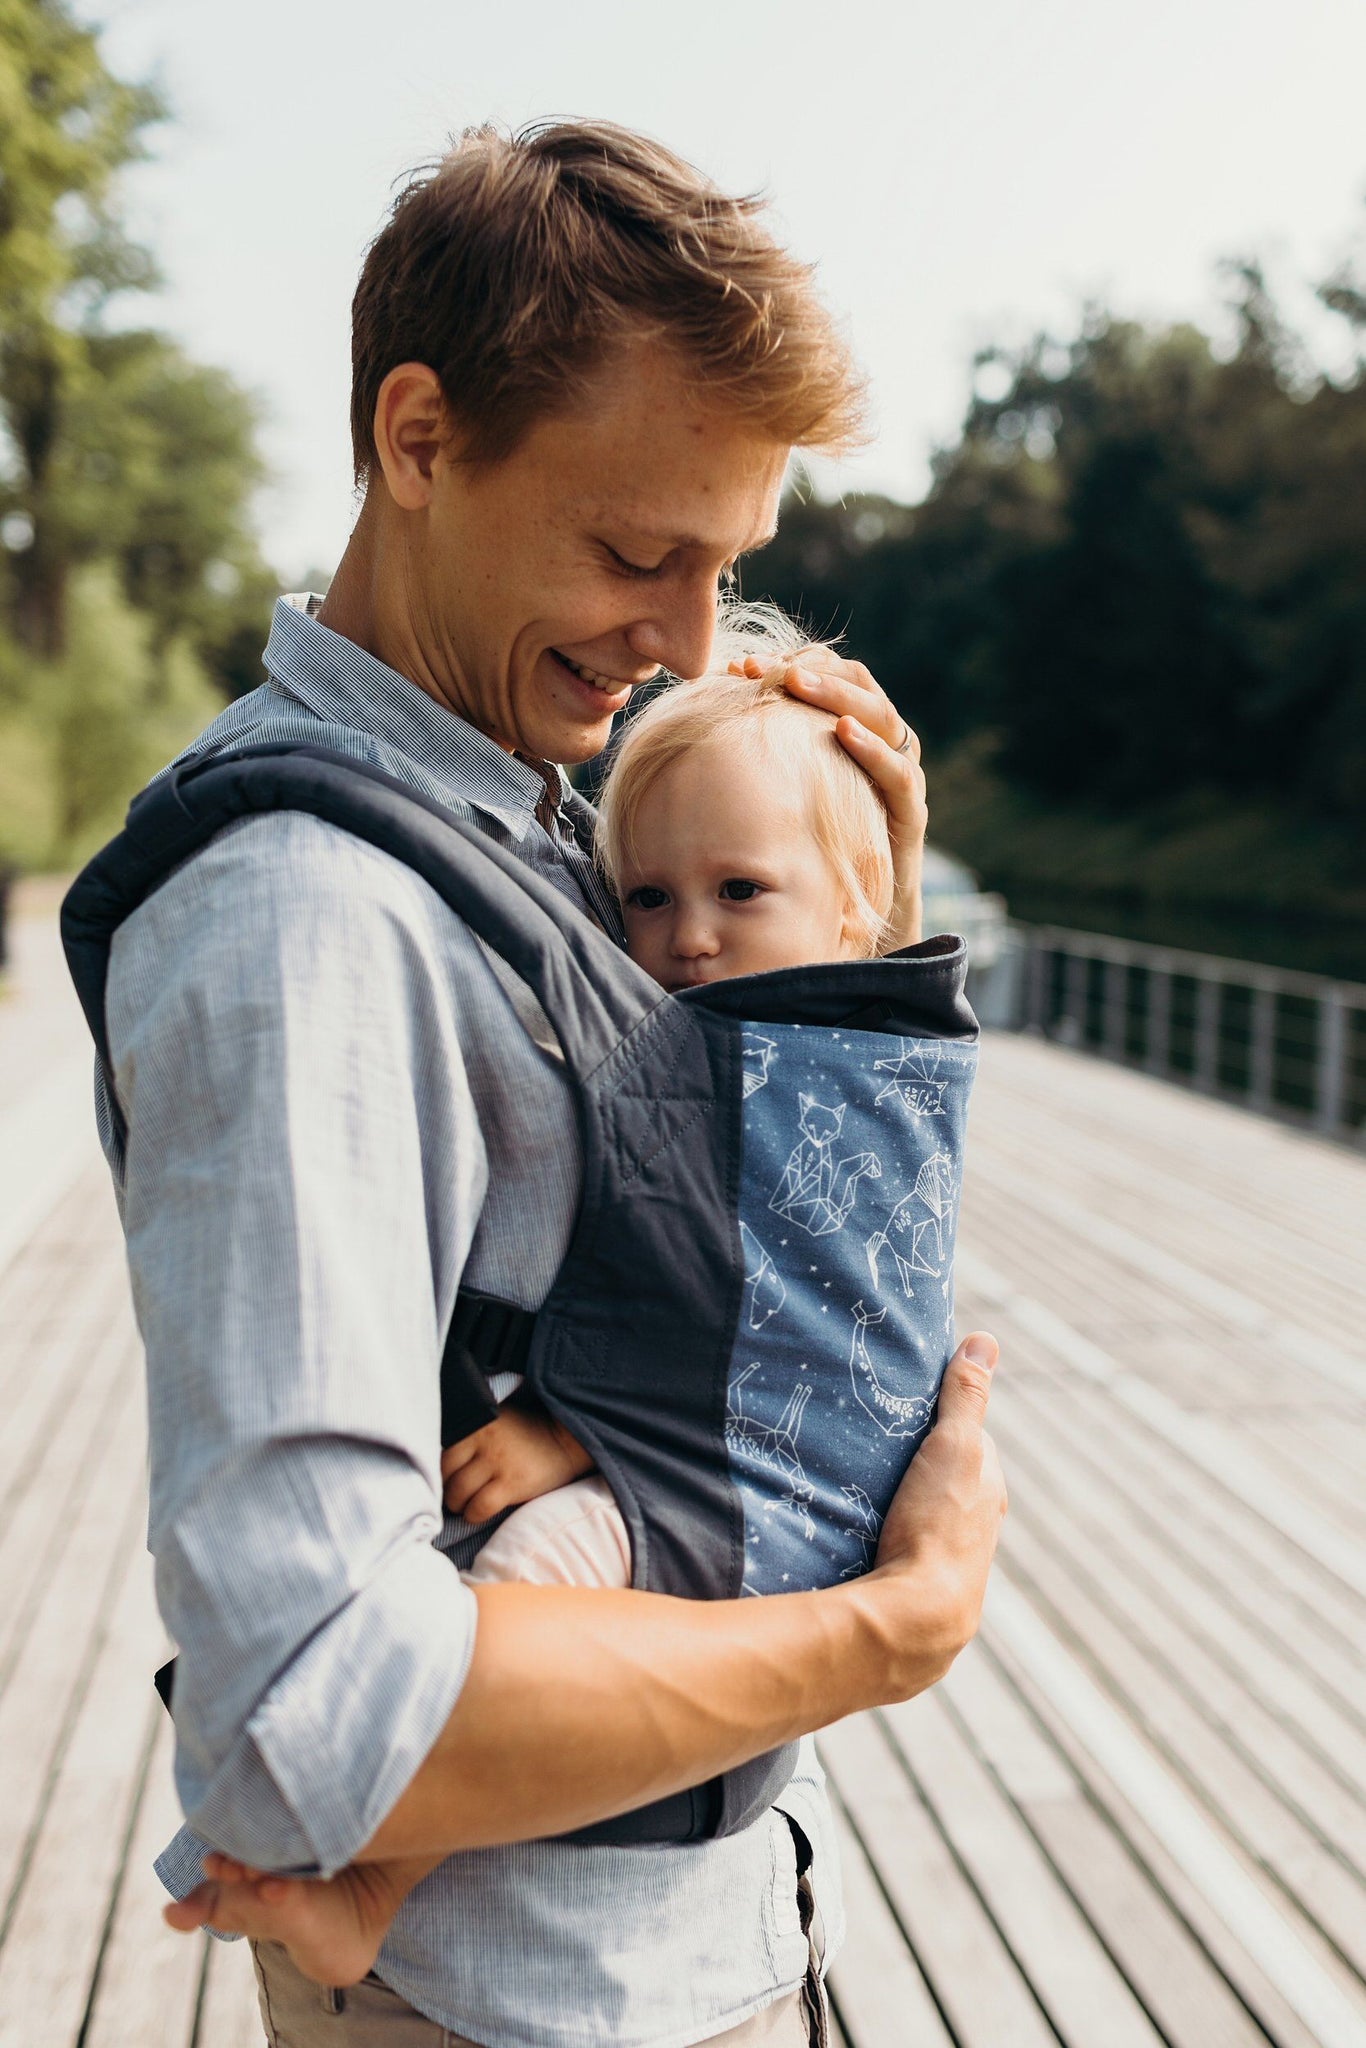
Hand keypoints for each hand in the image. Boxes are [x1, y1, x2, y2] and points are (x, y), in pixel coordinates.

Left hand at [441, 1391, 593, 1522]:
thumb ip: (472, 1433)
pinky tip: (478, 1512)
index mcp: (478, 1424)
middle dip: (448, 1491)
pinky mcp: (512, 1484)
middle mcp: (485, 1441)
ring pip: (459, 1493)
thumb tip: (442, 1456)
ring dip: (459, 1505)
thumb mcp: (497, 1420)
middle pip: (448, 1476)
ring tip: (466, 1506)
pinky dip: (474, 1515)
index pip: (443, 1454)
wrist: (565, 1441)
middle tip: (456, 1496)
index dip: (442, 1472)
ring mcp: (498, 1462)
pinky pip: (480, 1507)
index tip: (449, 1480)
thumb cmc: (527, 1433)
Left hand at [730, 650, 926, 947]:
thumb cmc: (807, 852)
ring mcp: (898, 775)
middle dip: (808, 671)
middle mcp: (880, 745)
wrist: (855, 918)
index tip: (739, 667)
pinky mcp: (909, 813)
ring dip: (837, 695)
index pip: (827, 676)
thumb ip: (755, 759)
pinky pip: (898, 771)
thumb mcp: (777, 798)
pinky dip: (872, 748)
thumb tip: (698, 723)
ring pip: (880, 716)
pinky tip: (842, 731)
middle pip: (855, 684)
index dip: (787, 663)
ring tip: (796, 684)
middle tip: (764, 668)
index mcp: (849, 732)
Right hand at [869, 1332, 1006, 1688]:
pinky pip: (906, 1553)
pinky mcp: (920, 1593)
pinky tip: (865, 1543)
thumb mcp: (954, 1447)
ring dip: (905, 1508)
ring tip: (864, 1496)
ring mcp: (952, 1565)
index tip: (911, 1410)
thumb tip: (985, 1341)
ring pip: (928, 1521)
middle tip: (878, 1450)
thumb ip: (966, 1397)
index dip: (944, 1421)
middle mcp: (979, 1528)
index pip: (972, 1440)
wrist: (916, 1620)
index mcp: (989, 1490)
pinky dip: (892, 1542)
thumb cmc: (938, 1524)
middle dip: (922, 1467)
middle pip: (950, 1483)